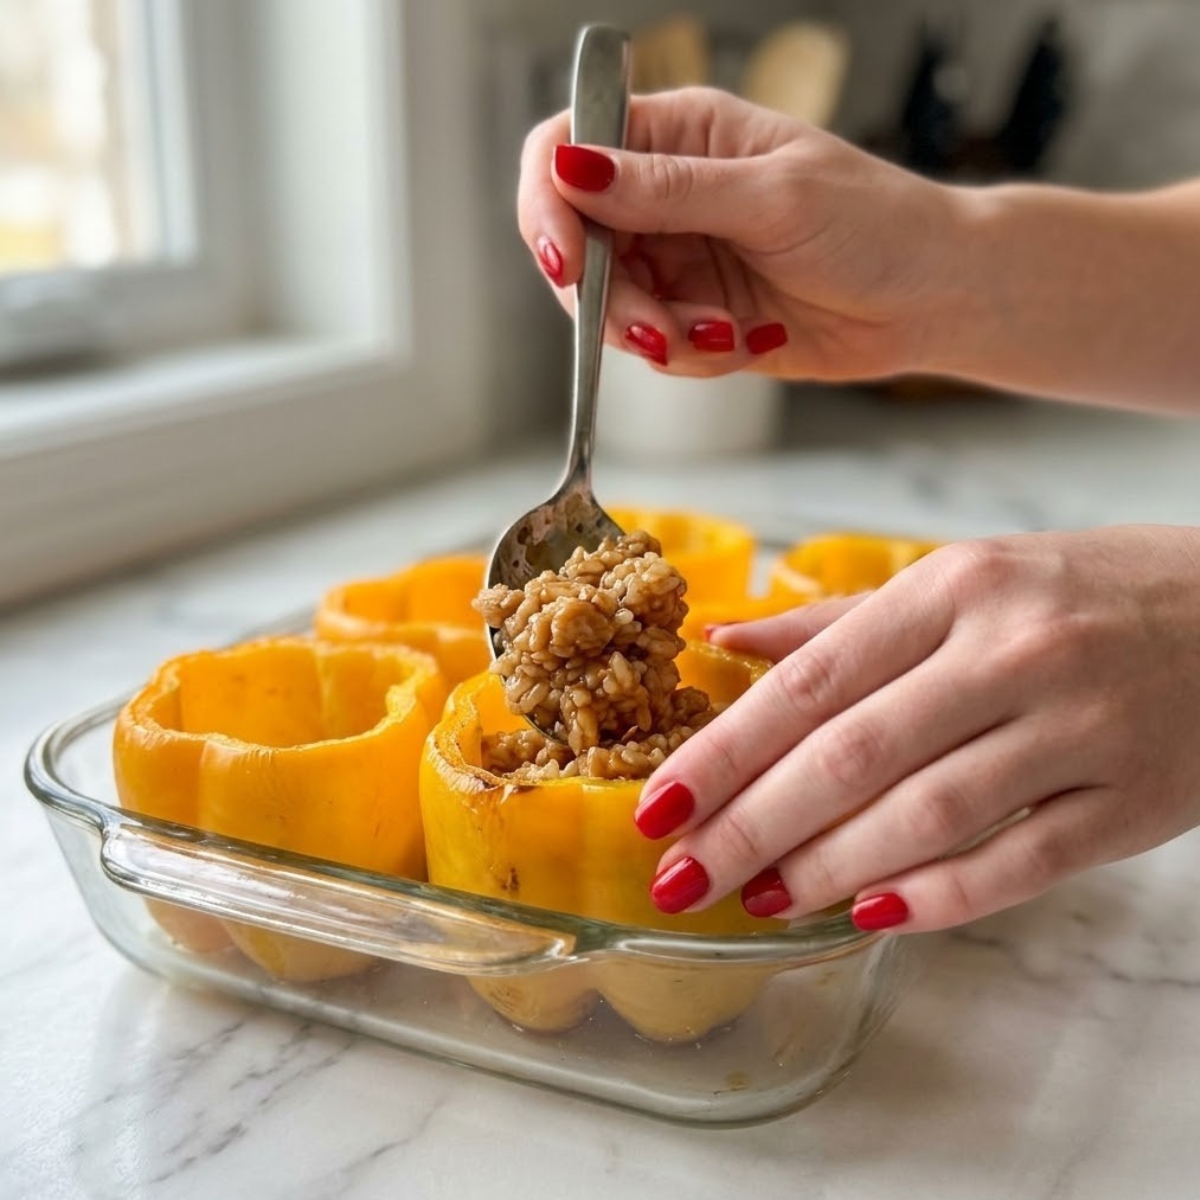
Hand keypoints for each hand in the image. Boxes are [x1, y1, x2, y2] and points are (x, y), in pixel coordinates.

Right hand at [518, 86, 965, 381]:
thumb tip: (571, 168)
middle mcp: (666, 195)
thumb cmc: (877, 224)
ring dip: (656, 335)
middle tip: (659, 330)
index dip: (548, 203)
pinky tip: (745, 340)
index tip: (565, 259)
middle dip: (608, 299)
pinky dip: (690, 355)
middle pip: (576, 243)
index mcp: (679, 135)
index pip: (567, 149)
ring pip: (609, 308)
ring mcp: (678, 258)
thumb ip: (669, 190)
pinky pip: (655, 347)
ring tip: (724, 334)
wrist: (931, 299)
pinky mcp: (694, 314)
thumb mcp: (773, 197)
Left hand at [634, 525, 1199, 931]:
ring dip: (829, 869)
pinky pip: (1020, 863)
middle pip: (853, 757)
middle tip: (683, 876)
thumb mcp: (961, 579)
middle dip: (752, 827)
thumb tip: (725, 641)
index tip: (659, 805)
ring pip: (928, 816)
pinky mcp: (1133, 801)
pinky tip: (872, 917)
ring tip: (758, 899)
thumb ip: (840, 622)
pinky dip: (939, 897)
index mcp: (955, 588)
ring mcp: (1079, 729)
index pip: (811, 682)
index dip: (725, 752)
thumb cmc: (1080, 592)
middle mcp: (1012, 653)